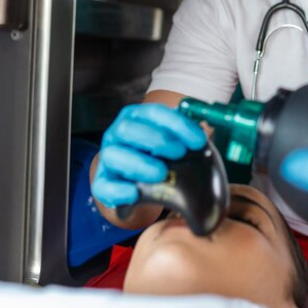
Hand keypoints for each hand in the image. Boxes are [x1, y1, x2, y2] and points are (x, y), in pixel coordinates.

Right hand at [91, 104, 206, 207]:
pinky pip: (104, 186)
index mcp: (136, 119)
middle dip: (156, 139)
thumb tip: (204, 136)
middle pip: (128, 129)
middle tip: (179, 152)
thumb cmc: (159, 159)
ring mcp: (108, 159)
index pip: (154, 113)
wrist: (140, 188)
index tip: (198, 140)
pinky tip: (135, 193)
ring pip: (113, 155)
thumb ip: (186, 138)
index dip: (177, 124)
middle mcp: (118, 135)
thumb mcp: (173, 146)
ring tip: (161, 173)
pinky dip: (119, 190)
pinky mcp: (103, 184)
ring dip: (139, 163)